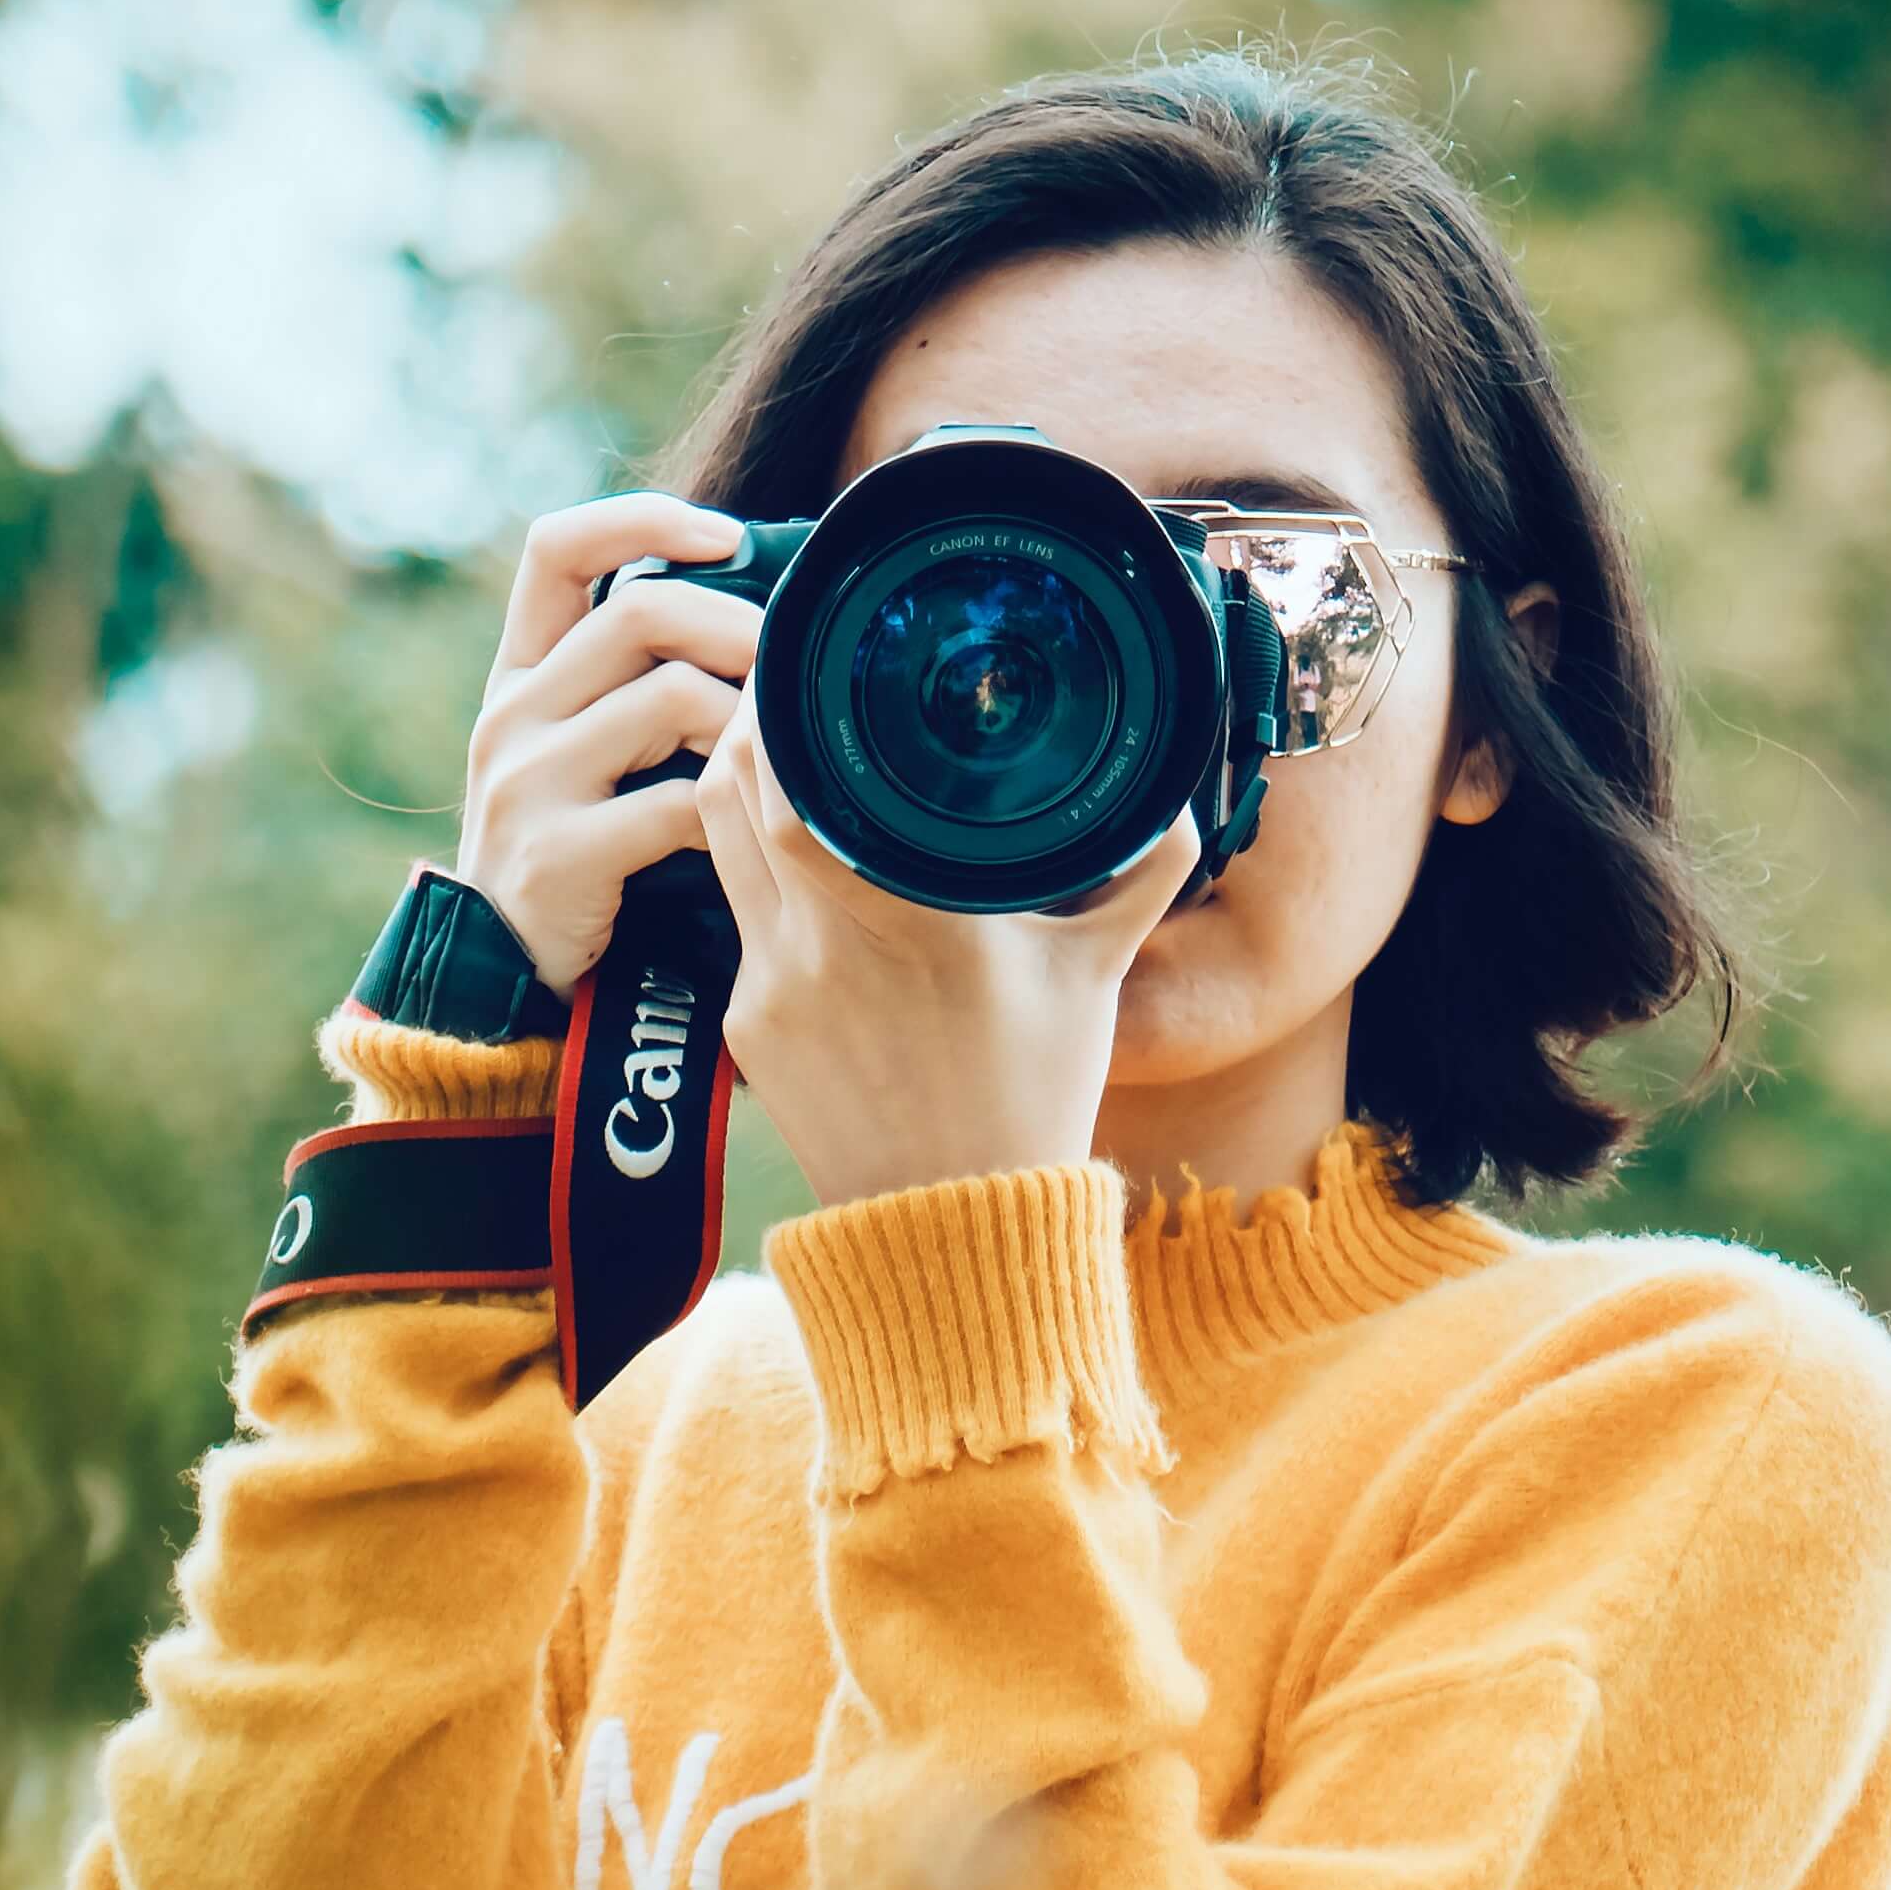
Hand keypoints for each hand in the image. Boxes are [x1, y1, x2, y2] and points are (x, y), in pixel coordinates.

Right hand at [450, 494, 761, 996]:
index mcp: (520, 674)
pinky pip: (676, 805)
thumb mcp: (585, 751)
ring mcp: (525, 781)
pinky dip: (730, 812)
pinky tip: (748, 832)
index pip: (557, 548)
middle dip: (739, 627)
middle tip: (797, 664)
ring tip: (777, 756)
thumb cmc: (579, 849)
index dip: (643, 519)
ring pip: (670, 698)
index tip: (730, 537)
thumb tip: (766, 612)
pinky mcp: (555, 853)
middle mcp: (512, 713)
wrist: (502, 977)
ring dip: (746, 723)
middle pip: (640, 613)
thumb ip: (638, 683)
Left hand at [695, 700, 1205, 1210]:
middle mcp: (823, 947)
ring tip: (772, 744)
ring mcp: (770, 986)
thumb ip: (1141, 874)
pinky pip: (733, 912)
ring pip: (714, 843)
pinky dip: (751, 867)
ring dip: (733, 785)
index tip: (803, 663)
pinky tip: (785, 850)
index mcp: (914, 919)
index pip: (796, 791)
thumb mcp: (1097, 975)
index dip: (778, 714)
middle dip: (747, 724)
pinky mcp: (742, 1024)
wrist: (954, 1227)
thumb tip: (1175, 797)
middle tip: (782, 683)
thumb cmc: (1031, 1097)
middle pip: (731, 793)